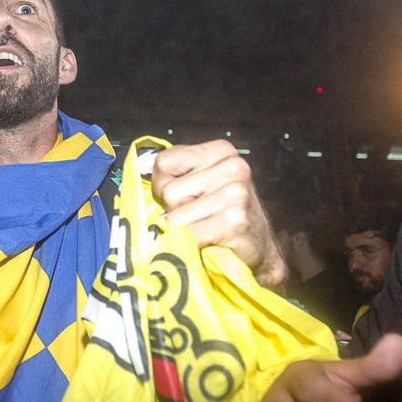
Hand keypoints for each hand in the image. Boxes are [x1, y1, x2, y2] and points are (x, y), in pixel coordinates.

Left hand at [152, 140, 286, 286]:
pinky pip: (188, 235)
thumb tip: (141, 172)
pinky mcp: (234, 220)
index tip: (184, 197)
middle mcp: (232, 166)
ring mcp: (235, 192)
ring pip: (175, 217)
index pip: (164, 162)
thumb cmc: (223, 216)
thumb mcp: (202, 183)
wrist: (259, 250)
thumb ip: (177, 173)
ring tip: (207, 229)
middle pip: (169, 191)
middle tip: (201, 218)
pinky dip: (192, 245)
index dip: (164, 185)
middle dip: (176, 211)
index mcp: (221, 150)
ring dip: (185, 230)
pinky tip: (211, 242)